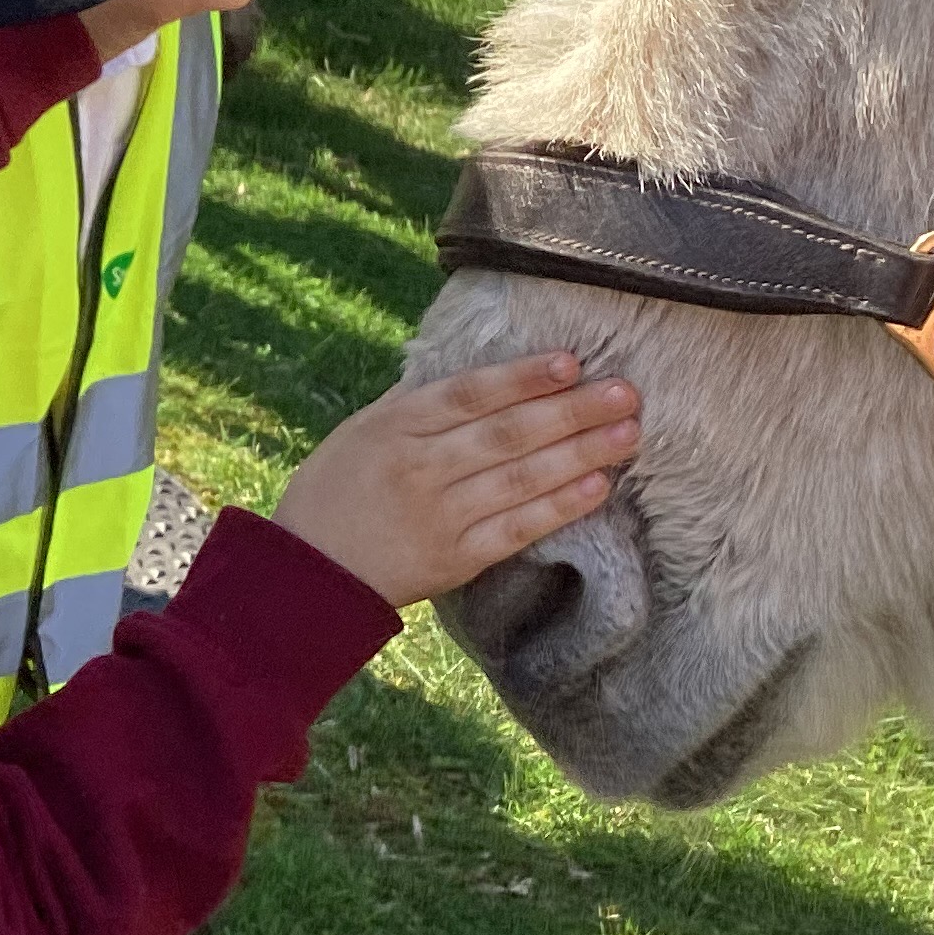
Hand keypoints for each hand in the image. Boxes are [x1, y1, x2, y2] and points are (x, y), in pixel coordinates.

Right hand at [273, 352, 639, 607]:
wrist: (305, 572)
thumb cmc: (334, 490)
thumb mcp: (361, 430)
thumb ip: (416, 402)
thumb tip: (477, 369)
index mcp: (395, 426)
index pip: (470, 393)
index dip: (524, 377)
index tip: (573, 362)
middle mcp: (420, 467)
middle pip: (508, 433)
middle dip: (573, 411)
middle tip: (627, 392)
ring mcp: (439, 515)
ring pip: (521, 478)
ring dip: (580, 454)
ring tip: (629, 434)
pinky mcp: (454, 559)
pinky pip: (516, 529)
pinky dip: (558, 508)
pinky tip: (597, 487)